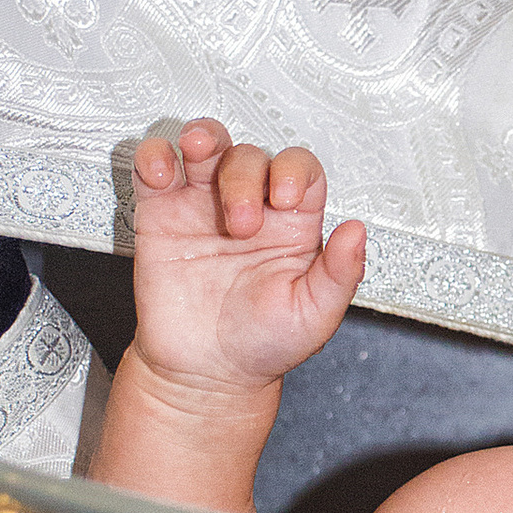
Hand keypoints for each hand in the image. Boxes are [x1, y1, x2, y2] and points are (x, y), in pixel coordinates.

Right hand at [128, 118, 366, 400]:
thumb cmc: (263, 343)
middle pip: (251, 157)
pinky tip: (162, 173)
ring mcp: (203, 206)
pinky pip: (155, 170)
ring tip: (198, 149)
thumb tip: (357, 231)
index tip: (284, 198)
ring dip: (203, 137)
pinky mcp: (161, 215)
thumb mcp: (314, 316)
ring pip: (207, 147)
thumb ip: (339, 273)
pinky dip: (155, 158)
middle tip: (240, 227)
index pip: (299, 170)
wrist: (205, 375)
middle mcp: (250, 206)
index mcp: (292, 224)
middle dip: (245, 179)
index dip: (293, 171)